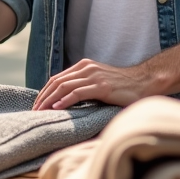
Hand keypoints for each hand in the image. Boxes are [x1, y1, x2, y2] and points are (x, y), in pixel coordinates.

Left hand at [32, 59, 152, 110]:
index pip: (57, 78)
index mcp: (84, 66)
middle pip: (56, 81)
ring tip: (41, 112)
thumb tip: (66, 101)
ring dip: (49, 100)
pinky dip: (65, 100)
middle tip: (34, 111)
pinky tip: (57, 108)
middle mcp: (87, 68)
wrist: (145, 82)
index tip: (37, 105)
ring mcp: (94, 76)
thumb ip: (84, 86)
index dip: (44, 92)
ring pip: (64, 86)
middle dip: (43, 97)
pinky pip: (78, 93)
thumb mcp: (99, 82)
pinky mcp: (102, 86)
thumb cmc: (123, 86)